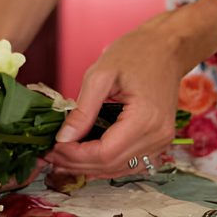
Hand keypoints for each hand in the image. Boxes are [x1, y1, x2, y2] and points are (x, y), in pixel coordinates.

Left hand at [44, 2, 216, 177]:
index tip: (52, 147)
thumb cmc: (136, 53)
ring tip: (62, 157)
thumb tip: (63, 138)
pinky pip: (129, 163)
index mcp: (146, 119)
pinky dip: (105, 163)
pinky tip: (84, 157)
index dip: (75, 155)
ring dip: (89, 167)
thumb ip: (83, 109)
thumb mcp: (101, 75)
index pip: (104, 153)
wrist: (166, 48)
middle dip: (77, 163)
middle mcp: (158, 136)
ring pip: (119, 169)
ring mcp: (161, 141)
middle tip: (50, 154)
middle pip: (110, 165)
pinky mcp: (158, 141)